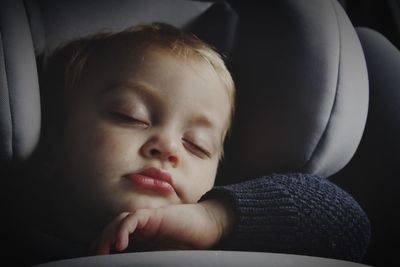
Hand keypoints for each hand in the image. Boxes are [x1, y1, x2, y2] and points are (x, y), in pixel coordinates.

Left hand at [92, 199, 233, 254]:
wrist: (207, 229)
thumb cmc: (188, 244)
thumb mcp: (163, 256)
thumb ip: (146, 259)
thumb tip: (133, 264)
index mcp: (142, 237)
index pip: (115, 238)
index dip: (103, 247)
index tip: (97, 260)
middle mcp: (141, 226)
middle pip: (112, 228)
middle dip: (100, 242)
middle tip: (96, 259)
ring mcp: (146, 219)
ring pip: (119, 221)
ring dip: (108, 235)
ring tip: (104, 251)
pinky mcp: (153, 215)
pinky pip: (133, 218)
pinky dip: (123, 229)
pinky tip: (121, 243)